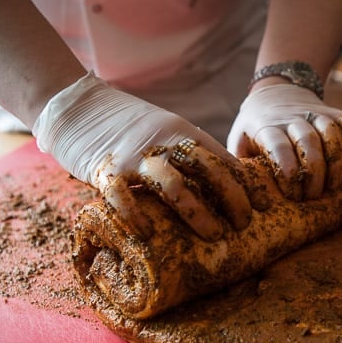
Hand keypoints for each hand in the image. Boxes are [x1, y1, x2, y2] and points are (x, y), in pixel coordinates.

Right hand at [33, 72, 251, 241]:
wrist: (77, 106)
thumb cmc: (126, 127)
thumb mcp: (164, 131)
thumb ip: (186, 154)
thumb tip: (219, 185)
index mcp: (181, 132)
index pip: (221, 157)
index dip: (246, 182)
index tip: (264, 205)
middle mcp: (163, 142)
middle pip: (207, 169)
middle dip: (231, 198)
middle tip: (244, 224)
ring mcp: (134, 156)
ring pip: (173, 185)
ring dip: (197, 212)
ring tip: (213, 236)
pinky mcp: (104, 169)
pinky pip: (122, 196)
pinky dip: (136, 216)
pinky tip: (147, 235)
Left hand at [227, 83, 341, 200]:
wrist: (275, 92)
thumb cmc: (255, 129)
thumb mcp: (239, 142)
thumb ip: (239, 165)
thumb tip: (240, 196)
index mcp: (265, 127)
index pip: (278, 145)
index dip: (287, 168)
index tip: (292, 192)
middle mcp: (291, 118)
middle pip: (308, 141)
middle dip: (314, 171)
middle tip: (313, 196)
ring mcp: (315, 113)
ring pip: (331, 131)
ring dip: (336, 160)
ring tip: (334, 185)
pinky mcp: (333, 112)